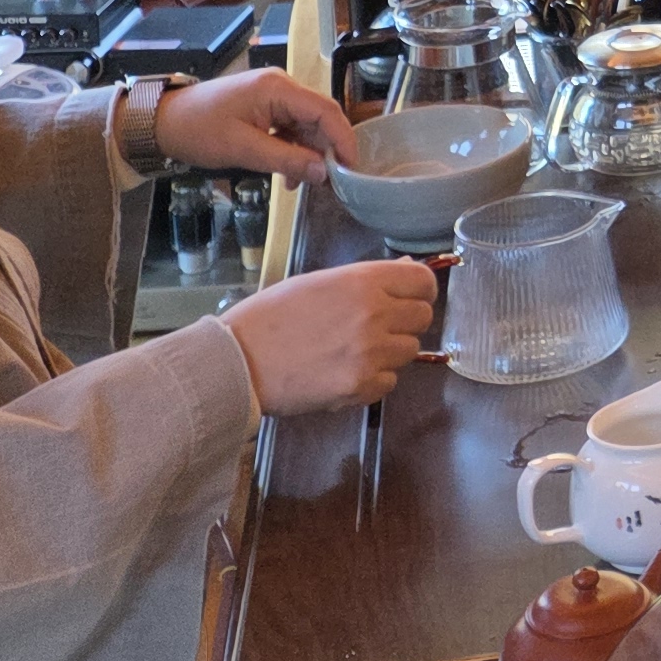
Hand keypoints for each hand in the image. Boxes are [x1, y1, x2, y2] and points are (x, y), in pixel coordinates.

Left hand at [154, 69, 357, 183]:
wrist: (161, 122)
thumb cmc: (197, 130)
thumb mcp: (243, 150)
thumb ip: (287, 160)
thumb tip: (324, 173)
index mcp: (278, 88)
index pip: (326, 111)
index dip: (344, 139)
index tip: (352, 168)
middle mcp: (282, 87)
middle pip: (321, 118)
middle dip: (329, 149)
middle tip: (332, 182)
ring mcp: (274, 96)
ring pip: (308, 126)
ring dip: (310, 154)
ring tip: (305, 183)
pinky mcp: (265, 108)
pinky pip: (292, 129)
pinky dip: (294, 151)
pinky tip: (288, 175)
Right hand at [221, 258, 438, 414]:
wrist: (237, 361)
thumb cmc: (271, 317)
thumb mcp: (320, 282)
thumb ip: (367, 280)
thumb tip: (410, 272)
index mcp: (364, 282)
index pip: (424, 283)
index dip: (419, 292)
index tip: (408, 299)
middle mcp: (375, 315)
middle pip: (423, 318)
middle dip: (404, 323)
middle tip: (375, 329)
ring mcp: (371, 353)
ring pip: (409, 351)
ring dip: (389, 353)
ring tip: (351, 352)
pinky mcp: (361, 387)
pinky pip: (389, 381)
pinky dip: (373, 380)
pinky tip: (343, 372)